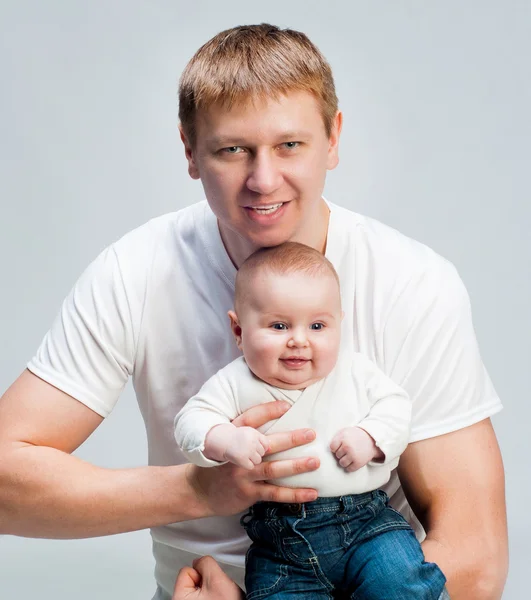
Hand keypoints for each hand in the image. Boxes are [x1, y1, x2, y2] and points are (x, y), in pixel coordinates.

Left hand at [173, 555, 243, 598]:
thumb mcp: (216, 578)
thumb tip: (199, 561)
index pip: (186, 570)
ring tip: (219, 599)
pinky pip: (205, 597)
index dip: (202, 574)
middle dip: (207, 583)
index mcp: (179, 598)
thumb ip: (205, 563)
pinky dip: (213, 598)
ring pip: (201, 589)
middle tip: (216, 593)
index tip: (209, 585)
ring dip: (211, 591)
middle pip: (193, 580)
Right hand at [186, 401, 319, 516]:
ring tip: (315, 462)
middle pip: (267, 443)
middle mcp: (239, 454)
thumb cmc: (220, 464)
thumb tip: (275, 418)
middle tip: (311, 434)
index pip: (252, 419)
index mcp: (233, 436)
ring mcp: (243, 474)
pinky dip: (294, 494)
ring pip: (274, 469)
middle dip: (291, 439)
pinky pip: (274, 493)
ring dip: (296, 466)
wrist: (198, 491)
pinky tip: (311, 493)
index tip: (288, 405)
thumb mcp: (227, 442)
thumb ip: (246, 432)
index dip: (269, 411)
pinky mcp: (248, 492)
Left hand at [330, 426, 380, 471]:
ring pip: (341, 463)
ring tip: (349, 456)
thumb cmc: (354, 436)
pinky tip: (353, 461)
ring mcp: (353, 455)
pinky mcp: (359, 463)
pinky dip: (350, 466)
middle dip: (341, 453)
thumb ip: (335, 438)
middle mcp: (347, 447)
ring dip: (344, 460)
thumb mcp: (344, 432)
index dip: (335, 447)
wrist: (371, 439)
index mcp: (343, 438)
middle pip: (337, 456)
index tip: (340, 445)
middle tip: (347, 450)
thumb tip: (322, 449)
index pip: (332, 448)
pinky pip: (349, 469)